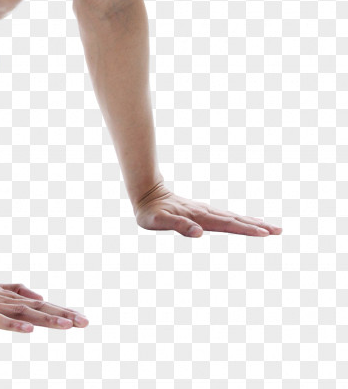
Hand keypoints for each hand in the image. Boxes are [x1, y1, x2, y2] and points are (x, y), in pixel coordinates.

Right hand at [0, 270, 88, 333]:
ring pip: (24, 314)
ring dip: (46, 319)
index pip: (40, 305)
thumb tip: (40, 295)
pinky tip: (28, 330)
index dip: (61, 310)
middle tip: (85, 322)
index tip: (82, 318)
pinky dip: (13, 325)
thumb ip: (15, 291)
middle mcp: (5, 302)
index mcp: (9, 299)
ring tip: (67, 325)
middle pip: (38, 309)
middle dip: (62, 315)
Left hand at [134, 181, 282, 237]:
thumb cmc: (150, 211)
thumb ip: (178, 225)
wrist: (146, 193)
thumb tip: (199, 234)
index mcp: (199, 217)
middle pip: (236, 220)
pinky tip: (246, 220)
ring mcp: (205, 211)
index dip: (245, 229)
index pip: (227, 224)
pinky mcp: (202, 212)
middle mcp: (205, 213)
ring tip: (271, 227)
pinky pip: (226, 216)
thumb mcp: (158, 221)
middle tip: (279, 230)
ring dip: (252, 222)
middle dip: (257, 226)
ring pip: (233, 217)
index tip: (264, 233)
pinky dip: (240, 218)